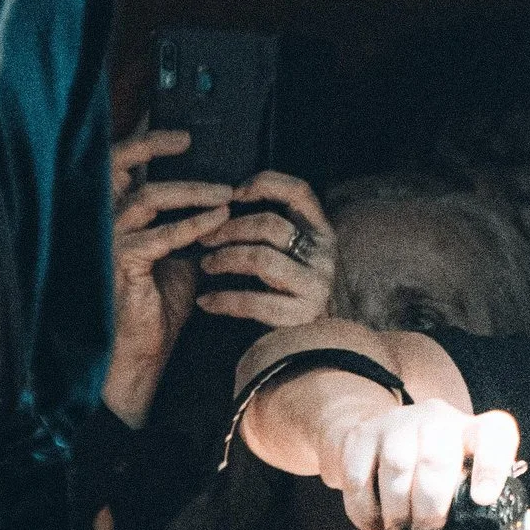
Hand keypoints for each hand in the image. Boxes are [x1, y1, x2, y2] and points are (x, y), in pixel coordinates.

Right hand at [106, 125, 237, 425]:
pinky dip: (193, 224)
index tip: (184, 138)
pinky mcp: (121, 262)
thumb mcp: (175, 255)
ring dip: (192, 192)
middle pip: (117, 166)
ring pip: (148, 197)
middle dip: (152, 147)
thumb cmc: (155, 304)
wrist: (140, 353)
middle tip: (190, 142)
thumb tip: (220, 201)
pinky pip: (161, 235)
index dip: (146, 145)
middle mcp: (102, 222)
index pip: (119, 166)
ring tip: (226, 194)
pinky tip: (218, 220)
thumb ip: (186, 225)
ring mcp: (107, 241)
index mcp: (112, 217)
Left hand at [196, 170, 338, 332]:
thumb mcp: (291, 253)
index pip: (298, 191)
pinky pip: (255, 302)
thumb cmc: (288, 292)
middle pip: (271, 225)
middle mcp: (325, 255)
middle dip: (229, 229)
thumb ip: (272, 229)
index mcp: (322, 232)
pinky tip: (206, 302)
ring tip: (206, 265)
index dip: (264, 184)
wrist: (310, 345)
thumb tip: (225, 200)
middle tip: (204, 238)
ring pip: (261, 258)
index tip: (233, 193)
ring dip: (225, 259)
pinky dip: (224, 300)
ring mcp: (316, 286)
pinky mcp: (302, 316)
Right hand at [309, 392, 524, 529]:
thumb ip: (506, 508)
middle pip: (437, 457)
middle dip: (431, 507)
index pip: (494, 434)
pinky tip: (375, 522)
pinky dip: (366, 509)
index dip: (492, 465)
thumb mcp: (473, 478)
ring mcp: (398, 423)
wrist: (385, 434)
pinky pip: (360, 475)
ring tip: (401, 529)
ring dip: (398, 509)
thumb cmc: (440, 464)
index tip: (483, 498)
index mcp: (475, 431)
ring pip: (398, 466)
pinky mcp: (362, 435)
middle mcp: (439, 419)